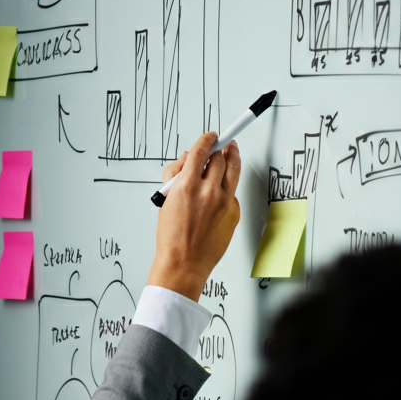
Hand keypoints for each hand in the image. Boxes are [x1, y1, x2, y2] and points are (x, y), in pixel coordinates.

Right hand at [147, 132, 240, 300]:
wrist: (184, 263)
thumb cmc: (171, 236)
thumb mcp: (166, 200)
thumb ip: (176, 175)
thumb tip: (188, 160)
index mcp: (188, 185)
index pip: (201, 150)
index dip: (207, 139)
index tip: (210, 136)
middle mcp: (209, 191)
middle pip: (221, 157)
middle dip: (221, 148)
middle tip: (222, 144)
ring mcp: (224, 202)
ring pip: (234, 170)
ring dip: (233, 157)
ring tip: (231, 152)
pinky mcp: (234, 212)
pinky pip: (232, 192)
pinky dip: (227, 187)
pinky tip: (219, 192)